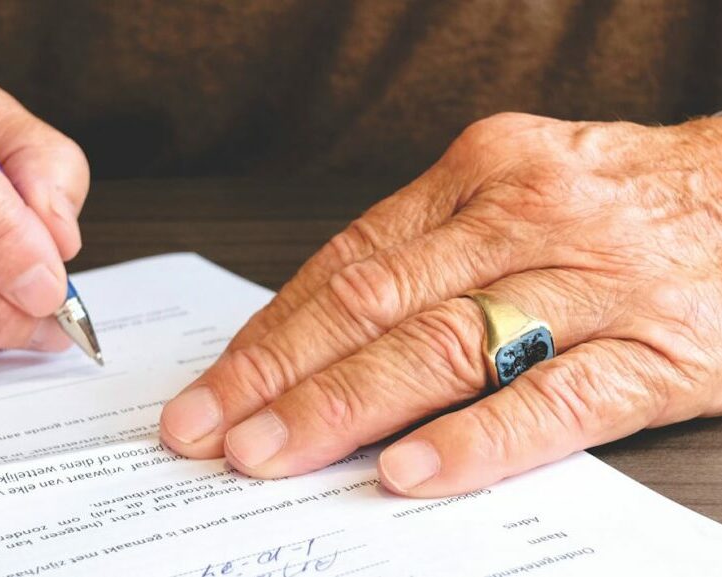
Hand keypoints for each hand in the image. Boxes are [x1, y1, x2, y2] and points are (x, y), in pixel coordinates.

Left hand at [160, 112, 721, 496]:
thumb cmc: (623, 199)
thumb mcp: (515, 192)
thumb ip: (430, 253)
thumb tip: (326, 329)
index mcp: (478, 175)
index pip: (347, 263)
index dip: (271, 332)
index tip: (215, 385)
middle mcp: (522, 219)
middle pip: (374, 306)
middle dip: (279, 376)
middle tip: (209, 429)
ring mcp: (588, 284)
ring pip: (445, 348)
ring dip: (346, 408)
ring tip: (273, 455)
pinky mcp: (656, 351)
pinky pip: (555, 401)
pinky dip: (477, 440)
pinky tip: (411, 472)